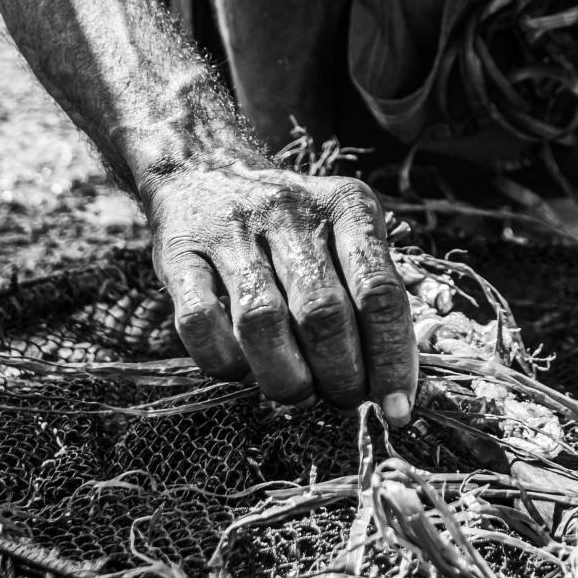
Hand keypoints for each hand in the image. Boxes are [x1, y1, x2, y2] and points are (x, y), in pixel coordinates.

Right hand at [148, 164, 417, 423]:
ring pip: (262, 321)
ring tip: (297, 392)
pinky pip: (200, 322)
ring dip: (285, 378)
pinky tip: (241, 369)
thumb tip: (393, 382)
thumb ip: (371, 292)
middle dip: (340, 376)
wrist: (205, 170)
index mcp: (345, 206)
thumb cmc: (292, 224)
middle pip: (322, 313)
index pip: (380, 291)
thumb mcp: (344, 231)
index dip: (391, 359)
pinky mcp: (180, 254)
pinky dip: (224, 362)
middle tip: (343, 398)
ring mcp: (231, 231)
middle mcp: (290, 212)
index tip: (398, 408)